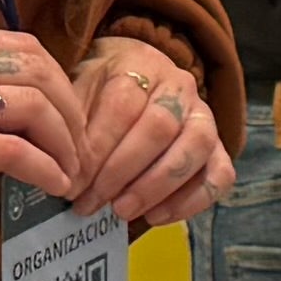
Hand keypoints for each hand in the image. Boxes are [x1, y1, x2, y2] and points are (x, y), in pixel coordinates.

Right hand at [0, 24, 83, 238]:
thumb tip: (1, 113)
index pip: (18, 45)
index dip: (56, 80)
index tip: (66, 117)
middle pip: (37, 70)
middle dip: (72, 111)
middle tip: (81, 149)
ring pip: (34, 106)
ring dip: (66, 143)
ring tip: (72, 173)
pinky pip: (14, 152)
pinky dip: (46, 169)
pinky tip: (52, 188)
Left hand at [55, 31, 235, 221]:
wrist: (138, 80)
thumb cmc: (100, 93)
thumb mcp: (79, 91)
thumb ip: (72, 125)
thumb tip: (59, 171)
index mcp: (141, 64)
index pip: (123, 105)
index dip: (97, 148)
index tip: (71, 182)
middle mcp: (180, 86)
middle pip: (159, 127)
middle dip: (120, 172)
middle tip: (89, 202)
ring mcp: (205, 116)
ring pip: (195, 147)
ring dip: (156, 186)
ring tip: (121, 211)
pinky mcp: (219, 148)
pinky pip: (220, 175)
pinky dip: (191, 201)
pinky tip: (156, 216)